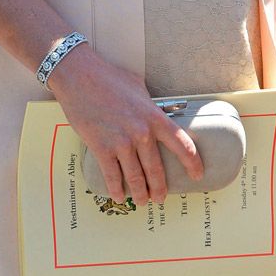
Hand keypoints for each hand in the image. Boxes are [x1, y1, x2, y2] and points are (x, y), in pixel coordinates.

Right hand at [46, 43, 202, 205]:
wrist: (78, 75)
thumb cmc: (108, 77)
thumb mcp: (138, 87)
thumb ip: (149, 105)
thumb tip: (155, 114)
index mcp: (153, 116)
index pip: (181, 144)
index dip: (192, 163)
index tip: (197, 174)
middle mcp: (141, 132)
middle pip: (156, 170)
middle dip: (160, 188)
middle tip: (161, 197)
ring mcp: (121, 142)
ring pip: (135, 178)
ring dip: (140, 193)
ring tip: (142, 201)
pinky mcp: (101, 148)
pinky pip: (112, 176)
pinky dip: (116, 190)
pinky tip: (119, 196)